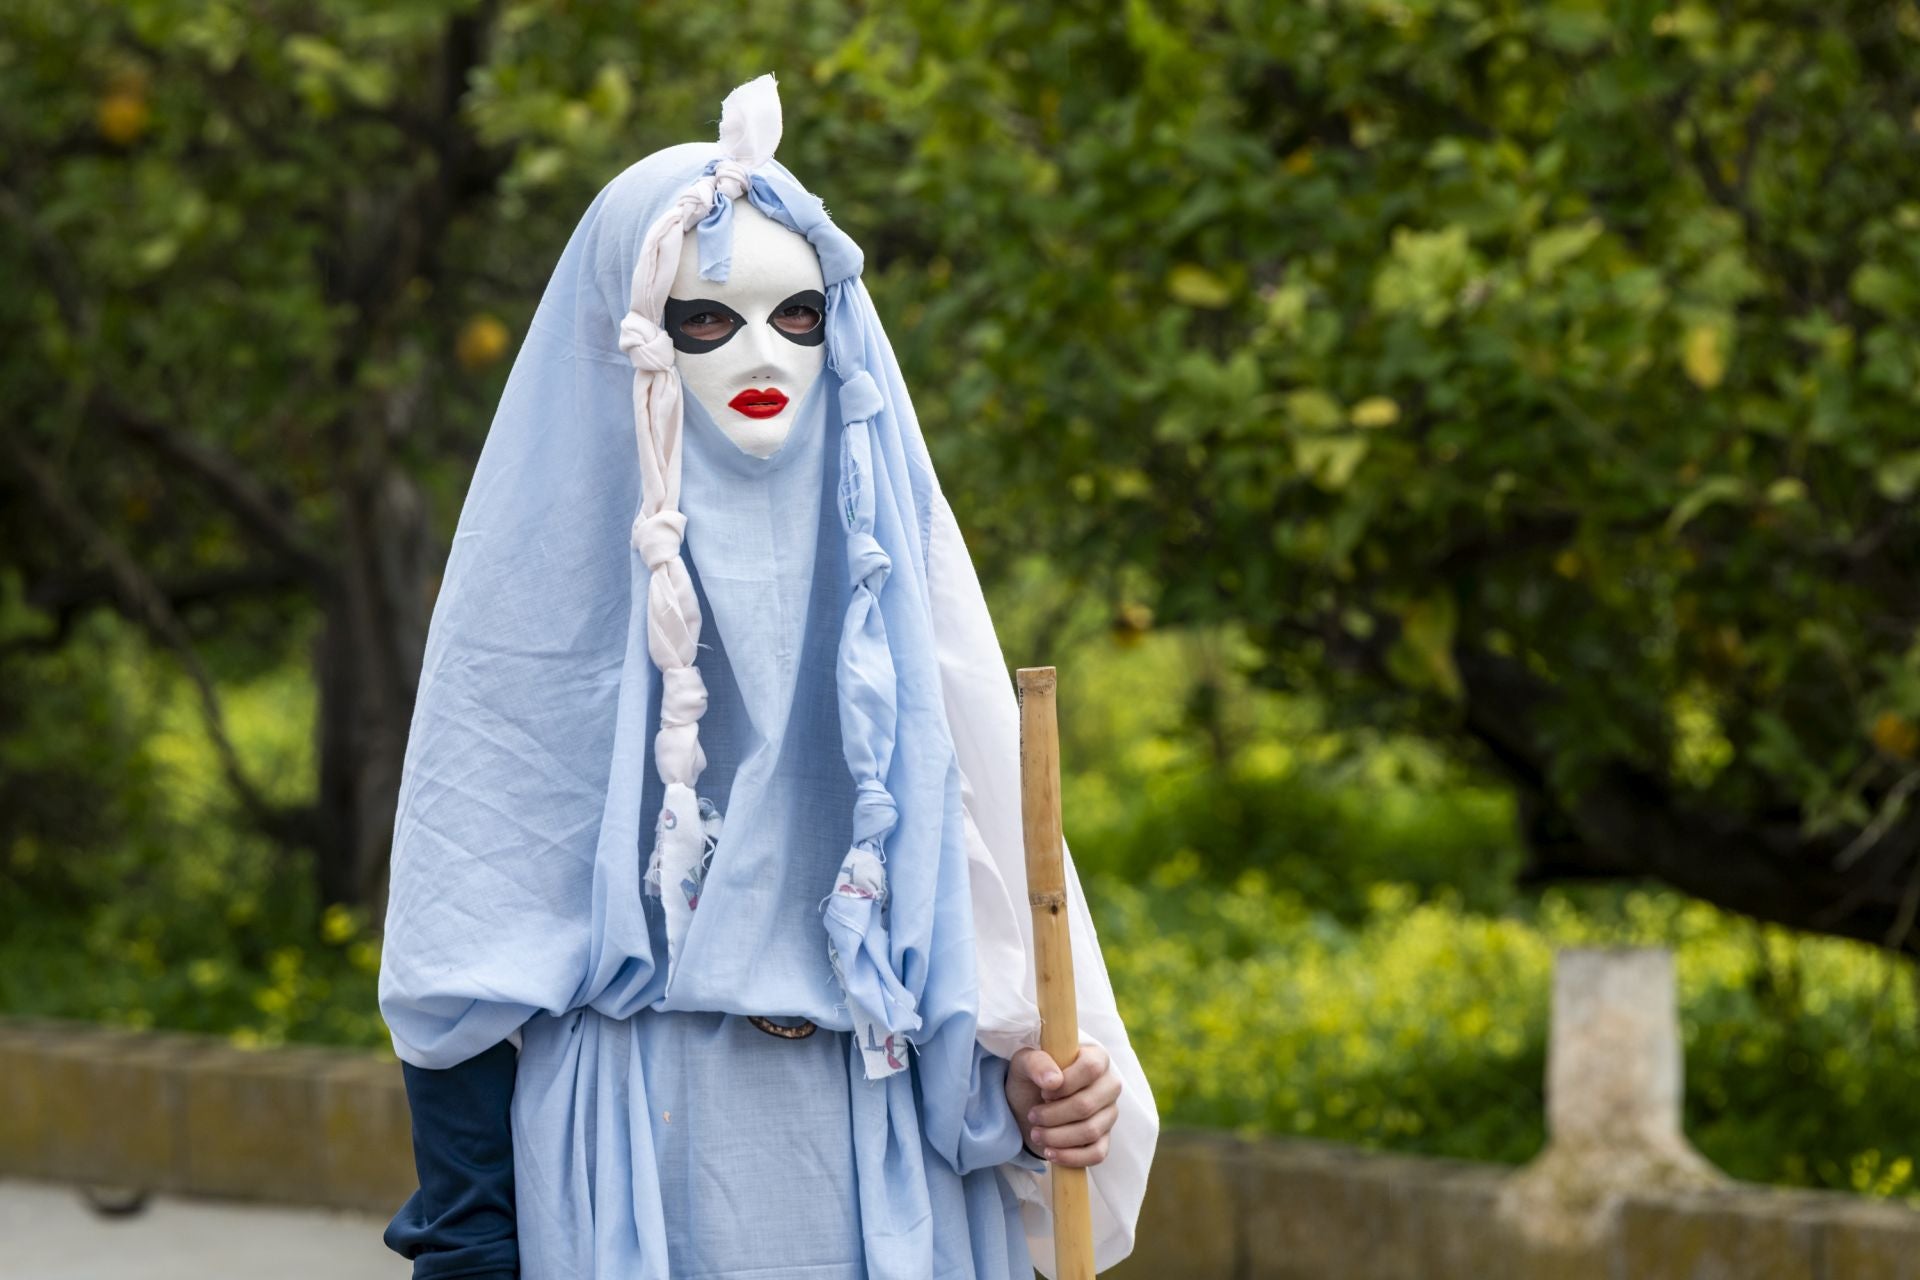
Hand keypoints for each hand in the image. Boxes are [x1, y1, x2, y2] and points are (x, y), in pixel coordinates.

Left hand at [1005, 1042, 1121, 1167]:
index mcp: (1096, 1058)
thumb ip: (1036, 1063)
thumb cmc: (1032, 1078)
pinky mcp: (1105, 1138)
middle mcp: (1109, 1084)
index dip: (1065, 1083)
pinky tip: (1050, 1152)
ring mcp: (1109, 1113)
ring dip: (1057, 1136)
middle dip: (1053, 1115)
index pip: (1091, 1068)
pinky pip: (1097, 1153)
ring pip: (1091, 1131)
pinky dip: (1070, 1157)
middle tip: (1032, 1117)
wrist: (1030, 1105)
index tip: (1043, 1092)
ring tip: (1036, 1134)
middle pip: (1087, 1104)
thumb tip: (1053, 1081)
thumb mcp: (1024, 1063)